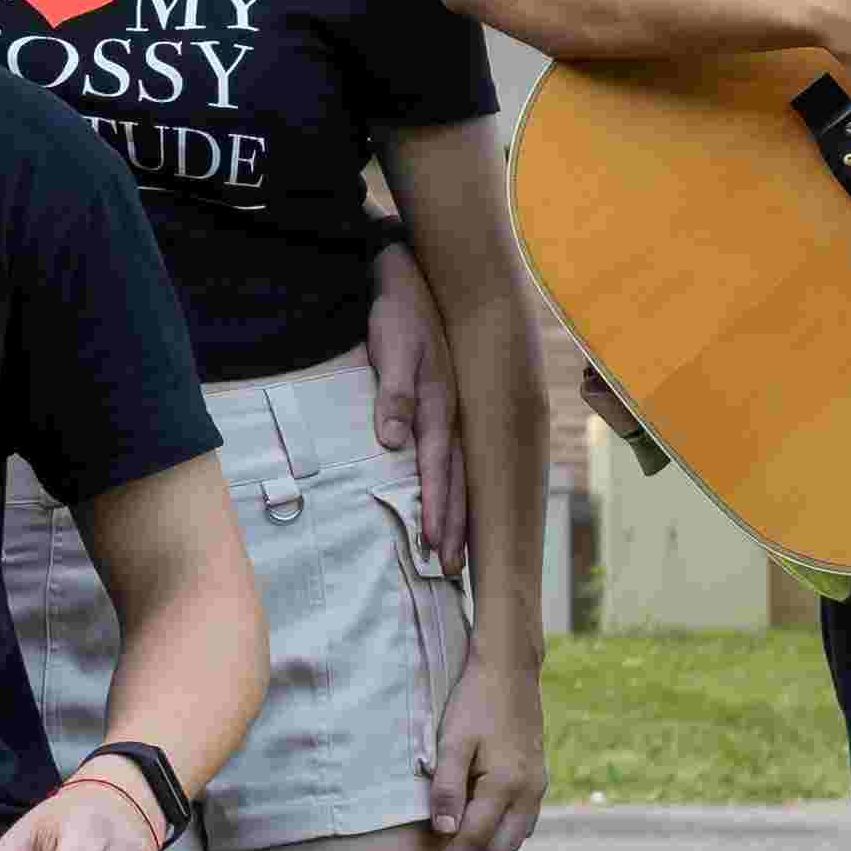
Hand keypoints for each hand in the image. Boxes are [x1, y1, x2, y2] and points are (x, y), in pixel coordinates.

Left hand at [357, 237, 466, 579]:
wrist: (411, 279)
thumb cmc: (398, 316)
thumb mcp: (393, 349)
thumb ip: (395, 394)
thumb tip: (392, 440)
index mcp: (440, 405)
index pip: (437, 468)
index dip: (437, 507)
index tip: (434, 544)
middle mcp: (452, 415)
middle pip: (455, 480)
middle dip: (454, 526)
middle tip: (451, 571)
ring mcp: (452, 412)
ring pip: (458, 474)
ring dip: (457, 515)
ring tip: (455, 557)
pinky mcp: (444, 407)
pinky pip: (451, 458)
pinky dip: (454, 488)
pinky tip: (453, 511)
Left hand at [411, 648, 547, 850]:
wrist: (510, 671)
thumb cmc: (475, 703)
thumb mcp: (451, 742)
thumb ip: (447, 788)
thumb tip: (444, 831)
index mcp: (505, 785)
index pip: (474, 839)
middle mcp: (528, 792)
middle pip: (501, 847)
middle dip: (473, 848)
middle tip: (445, 827)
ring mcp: (538, 785)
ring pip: (517, 836)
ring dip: (490, 836)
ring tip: (463, 812)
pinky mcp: (540, 777)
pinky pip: (525, 818)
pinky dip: (504, 822)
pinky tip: (482, 801)